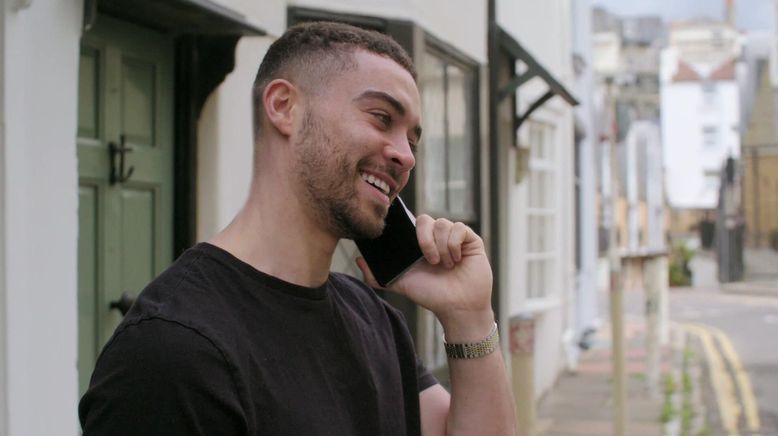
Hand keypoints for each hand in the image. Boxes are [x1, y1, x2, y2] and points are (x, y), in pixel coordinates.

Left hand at [356, 215, 493, 336]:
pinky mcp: (471, 240)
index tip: (407, 240)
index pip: (412, 223)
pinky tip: (456, 260)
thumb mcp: (401, 284)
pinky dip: (454, 244)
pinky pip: (460, 228)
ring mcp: (455, 238)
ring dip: (441, 246)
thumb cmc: (431, 296)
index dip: (408, 225)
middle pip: (425, 219)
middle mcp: (437, 237)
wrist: (458, 308)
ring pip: (443, 223)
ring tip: (445, 265)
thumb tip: (358, 260)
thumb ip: (377, 276)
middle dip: (424, 240)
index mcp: (421, 243)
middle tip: (429, 260)